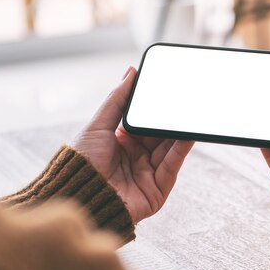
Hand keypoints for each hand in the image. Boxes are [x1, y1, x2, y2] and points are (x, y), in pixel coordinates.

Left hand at [72, 67, 193, 223]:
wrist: (79, 197)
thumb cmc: (81, 164)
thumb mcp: (98, 125)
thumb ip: (117, 99)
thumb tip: (131, 72)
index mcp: (121, 143)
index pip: (145, 122)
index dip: (156, 109)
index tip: (168, 92)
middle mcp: (136, 158)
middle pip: (160, 135)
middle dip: (171, 120)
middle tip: (183, 102)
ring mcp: (147, 174)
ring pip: (170, 149)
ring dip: (180, 133)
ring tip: (190, 115)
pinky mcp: (157, 190)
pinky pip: (172, 166)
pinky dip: (181, 150)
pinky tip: (188, 135)